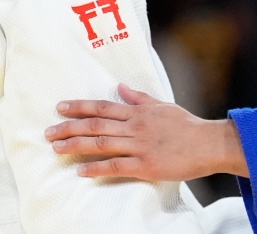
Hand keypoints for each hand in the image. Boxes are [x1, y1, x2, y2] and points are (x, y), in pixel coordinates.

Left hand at [45, 83, 248, 180]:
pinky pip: (116, 165)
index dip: (79, 107)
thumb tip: (120, 86)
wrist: (208, 143)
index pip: (103, 106)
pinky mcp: (145, 165)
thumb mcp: (163, 105)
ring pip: (101, 143)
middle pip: (96, 124)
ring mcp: (139, 145)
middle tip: (48, 132)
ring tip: (56, 149)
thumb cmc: (187, 125)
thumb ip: (139, 97)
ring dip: (76, 145)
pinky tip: (80, 170)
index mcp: (139, 112)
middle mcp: (135, 126)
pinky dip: (96, 167)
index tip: (60, 108)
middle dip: (69, 127)